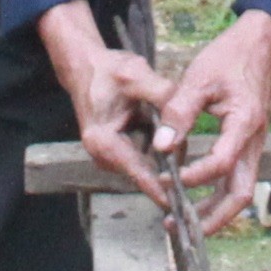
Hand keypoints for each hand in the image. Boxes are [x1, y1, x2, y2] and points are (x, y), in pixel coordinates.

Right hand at [40, 1, 178, 207]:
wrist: (87, 67)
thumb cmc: (109, 71)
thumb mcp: (138, 75)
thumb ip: (163, 96)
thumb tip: (184, 119)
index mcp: (104, 142)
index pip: (139, 174)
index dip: (162, 189)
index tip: (182, 203)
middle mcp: (102, 156)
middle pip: (147, 169)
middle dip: (167, 153)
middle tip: (169, 122)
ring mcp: (107, 158)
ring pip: (148, 163)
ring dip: (161, 145)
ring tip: (152, 113)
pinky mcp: (114, 155)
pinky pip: (144, 156)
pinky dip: (154, 142)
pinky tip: (148, 118)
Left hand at [152, 11, 270, 239]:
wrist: (257, 46)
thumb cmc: (228, 58)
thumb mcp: (198, 79)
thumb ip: (178, 113)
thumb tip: (161, 146)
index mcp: (244, 122)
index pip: (222, 163)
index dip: (195, 177)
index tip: (167, 179)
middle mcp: (254, 140)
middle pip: (240, 194)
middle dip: (212, 217)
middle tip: (178, 226)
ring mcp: (253, 145)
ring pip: (239, 191)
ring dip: (213, 211)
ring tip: (181, 220)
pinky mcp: (246, 145)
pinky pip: (235, 179)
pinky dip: (215, 193)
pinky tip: (191, 196)